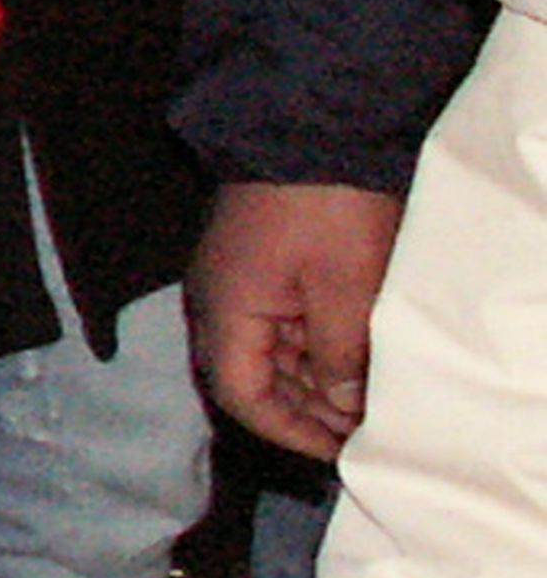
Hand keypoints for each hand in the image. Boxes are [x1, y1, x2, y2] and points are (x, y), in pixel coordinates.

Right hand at [193, 179, 402, 460]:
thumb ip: (340, 356)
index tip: (338, 450)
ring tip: (361, 396)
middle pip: (249, 379)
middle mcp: (216, 302)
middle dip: (304, 410)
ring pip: (263, 353)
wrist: (305, 127)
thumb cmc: (322, 206)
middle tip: (360, 428)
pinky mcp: (252, 263)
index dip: (290, 432)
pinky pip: (272, 323)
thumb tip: (343, 406)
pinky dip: (307, 347)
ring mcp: (231, 280)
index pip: (243, 397)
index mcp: (226, 311)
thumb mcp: (344, 289)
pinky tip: (345, 353)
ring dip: (309, 379)